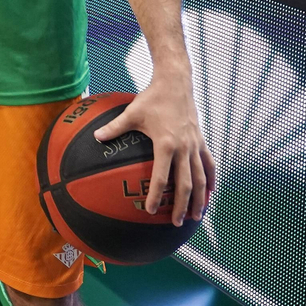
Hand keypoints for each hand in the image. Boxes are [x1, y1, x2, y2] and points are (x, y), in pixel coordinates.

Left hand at [94, 78, 213, 225]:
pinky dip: (210, 179)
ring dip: (200, 198)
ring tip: (196, 216)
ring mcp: (195, 145)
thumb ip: (113, 128)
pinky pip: (209, 164)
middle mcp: (184, 148)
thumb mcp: (131, 113)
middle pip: (186, 184)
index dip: (156, 196)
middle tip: (176, 222)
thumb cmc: (152, 98)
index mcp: (166, 144)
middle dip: (182, 206)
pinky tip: (210, 192)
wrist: (175, 83)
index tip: (150, 210)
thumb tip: (95, 138)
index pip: (162, 178)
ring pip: (201, 178)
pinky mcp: (201, 141)